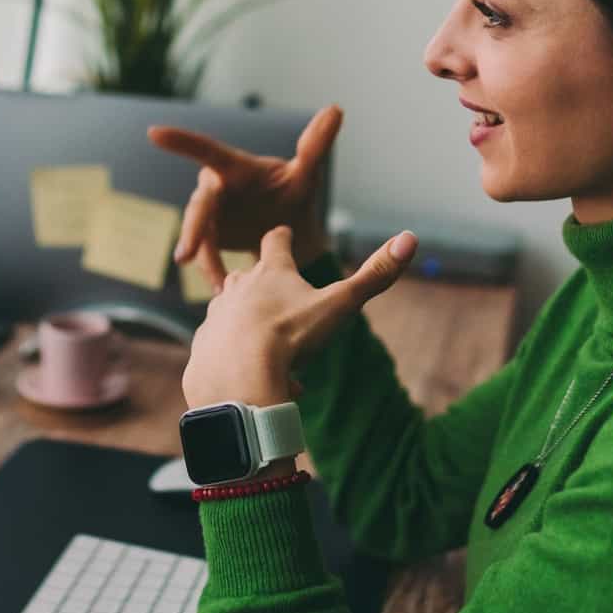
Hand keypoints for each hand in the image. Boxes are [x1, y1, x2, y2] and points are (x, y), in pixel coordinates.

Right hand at [149, 104, 341, 292]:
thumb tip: (336, 109)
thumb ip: (315, 146)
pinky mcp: (208, 238)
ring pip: (198, 235)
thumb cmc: (292, 193)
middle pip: (200, 206)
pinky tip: (224, 290)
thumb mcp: (305, 174)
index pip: (207, 151)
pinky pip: (204, 255)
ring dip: (205, 259)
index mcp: (234, 167)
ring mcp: (209, 214)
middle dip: (192, 229)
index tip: (154, 133)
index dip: (181, 141)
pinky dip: (213, 272)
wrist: (290, 233)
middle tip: (186, 254)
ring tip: (221, 284)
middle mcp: (215, 187)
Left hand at [182, 227, 416, 408]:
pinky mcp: (202, 346)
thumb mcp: (339, 305)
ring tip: (272, 352)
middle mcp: (237, 287)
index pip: (275, 241)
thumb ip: (374, 275)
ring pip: (233, 315)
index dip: (282, 237)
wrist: (238, 377)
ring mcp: (216, 316)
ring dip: (250, 328)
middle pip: (247, 276)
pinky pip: (222, 350)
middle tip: (282, 305)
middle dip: (262, 286)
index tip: (284, 234)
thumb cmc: (290, 336)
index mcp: (270, 272)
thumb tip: (410, 238)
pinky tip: (255, 378)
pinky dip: (238, 360)